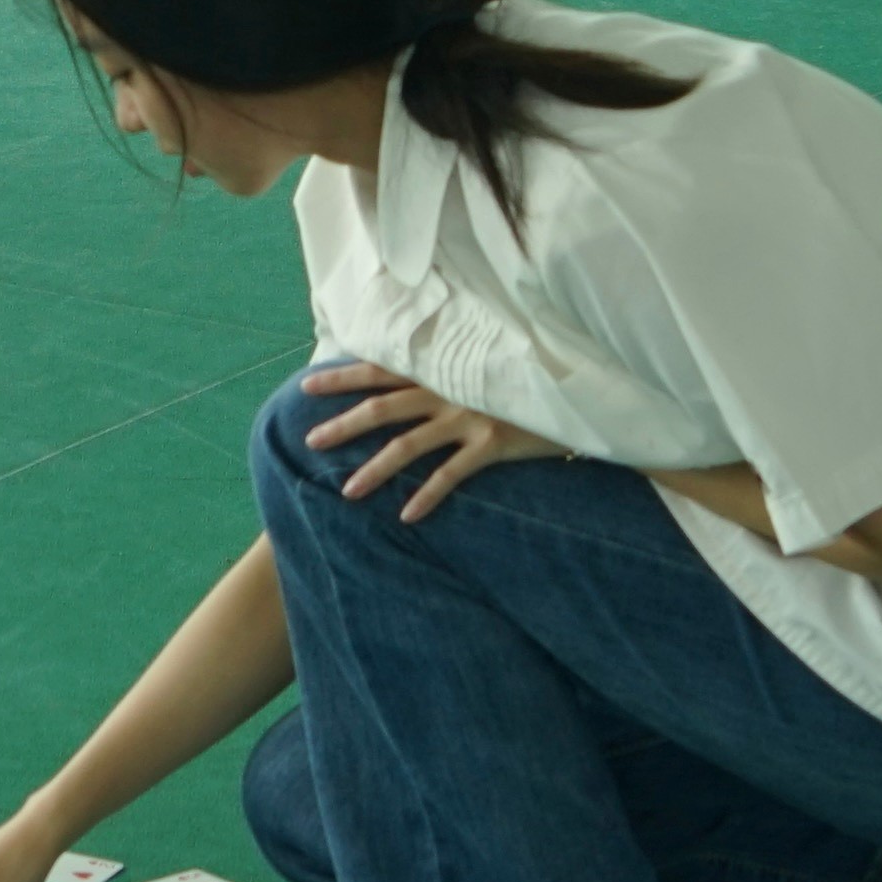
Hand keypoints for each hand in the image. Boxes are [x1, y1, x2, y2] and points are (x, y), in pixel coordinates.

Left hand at [300, 358, 565, 520]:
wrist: (575, 389)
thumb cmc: (521, 377)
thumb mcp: (478, 365)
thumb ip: (445, 371)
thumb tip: (407, 382)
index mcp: (439, 368)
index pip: (380, 370)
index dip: (342, 376)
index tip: (306, 384)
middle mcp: (447, 389)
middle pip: (382, 408)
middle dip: (343, 424)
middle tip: (310, 441)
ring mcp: (468, 416)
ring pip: (408, 445)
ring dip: (374, 470)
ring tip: (347, 491)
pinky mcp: (493, 442)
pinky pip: (451, 474)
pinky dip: (426, 496)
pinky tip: (406, 516)